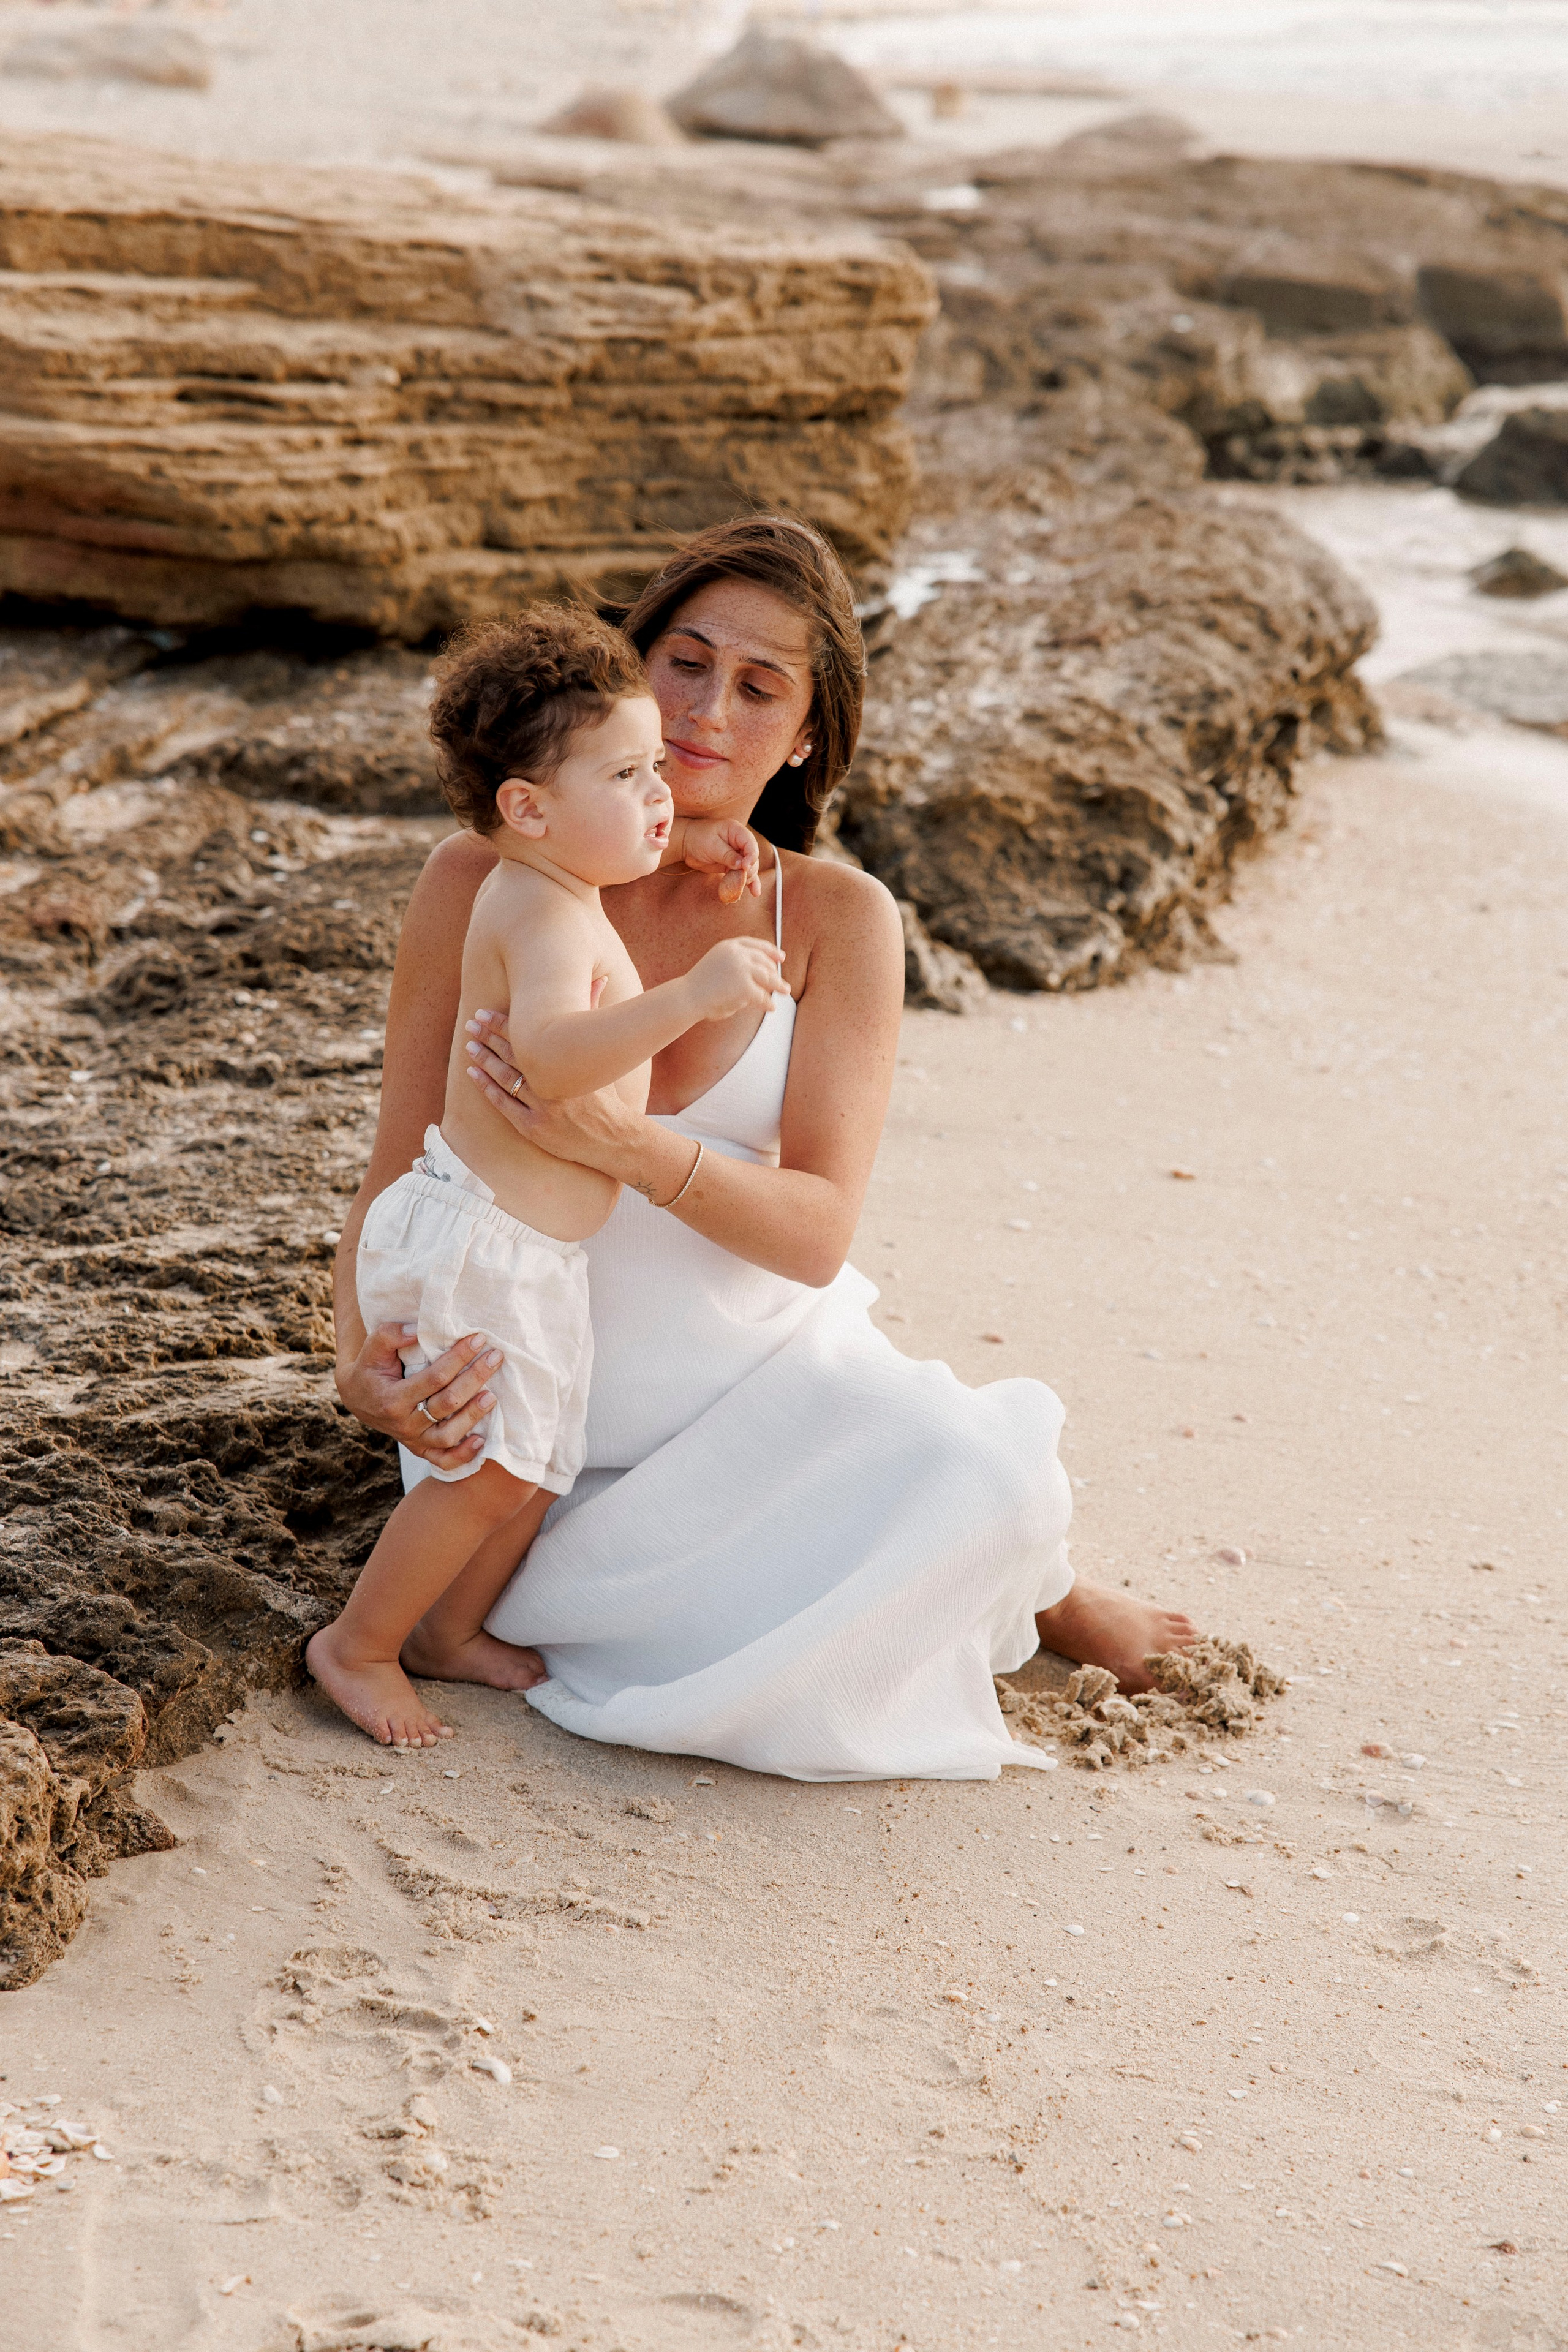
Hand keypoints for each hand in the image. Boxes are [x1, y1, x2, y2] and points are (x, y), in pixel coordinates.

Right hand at [336, 1318, 500, 1470]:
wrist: (358, 1398)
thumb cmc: (371, 1368)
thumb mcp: (372, 1349)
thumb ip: (391, 1335)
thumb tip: (417, 1329)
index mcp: (392, 1398)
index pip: (434, 1378)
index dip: (458, 1358)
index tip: (478, 1339)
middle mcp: (404, 1423)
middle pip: (447, 1404)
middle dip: (475, 1378)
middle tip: (495, 1357)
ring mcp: (413, 1439)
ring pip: (448, 1435)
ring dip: (473, 1416)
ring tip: (492, 1396)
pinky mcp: (420, 1448)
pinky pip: (443, 1460)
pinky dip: (463, 1455)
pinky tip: (481, 1441)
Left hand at [464, 1010, 642, 1171]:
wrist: (614, 1137)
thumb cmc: (606, 1093)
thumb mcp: (602, 1054)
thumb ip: (593, 1014)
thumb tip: (600, 978)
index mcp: (567, 1064)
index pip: (527, 1037)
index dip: (503, 1024)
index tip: (484, 1012)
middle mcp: (552, 1085)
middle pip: (513, 1056)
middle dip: (488, 1038)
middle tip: (471, 1023)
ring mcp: (541, 1109)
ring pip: (505, 1079)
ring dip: (484, 1061)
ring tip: (469, 1045)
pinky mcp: (534, 1129)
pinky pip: (505, 1105)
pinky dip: (488, 1089)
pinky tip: (474, 1074)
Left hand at [680, 817, 761, 903]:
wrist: (686, 844)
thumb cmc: (697, 839)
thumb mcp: (712, 845)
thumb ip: (727, 855)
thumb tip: (742, 866)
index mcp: (736, 831)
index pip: (750, 844)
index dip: (751, 857)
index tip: (745, 868)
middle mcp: (740, 843)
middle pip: (752, 858)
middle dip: (748, 870)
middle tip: (741, 878)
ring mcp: (737, 855)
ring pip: (750, 868)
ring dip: (748, 879)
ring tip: (746, 888)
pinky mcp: (733, 866)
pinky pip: (743, 875)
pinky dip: (749, 883)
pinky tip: (755, 892)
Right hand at [683, 937, 787, 1021]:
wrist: (687, 997)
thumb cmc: (700, 985)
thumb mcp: (718, 963)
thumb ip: (736, 964)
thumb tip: (760, 973)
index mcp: (729, 946)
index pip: (755, 944)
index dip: (770, 951)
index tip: (780, 957)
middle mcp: (737, 954)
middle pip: (765, 961)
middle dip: (774, 972)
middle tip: (782, 982)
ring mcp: (742, 969)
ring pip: (768, 977)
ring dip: (778, 985)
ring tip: (785, 991)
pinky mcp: (745, 987)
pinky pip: (762, 996)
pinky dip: (767, 1003)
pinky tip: (770, 1007)